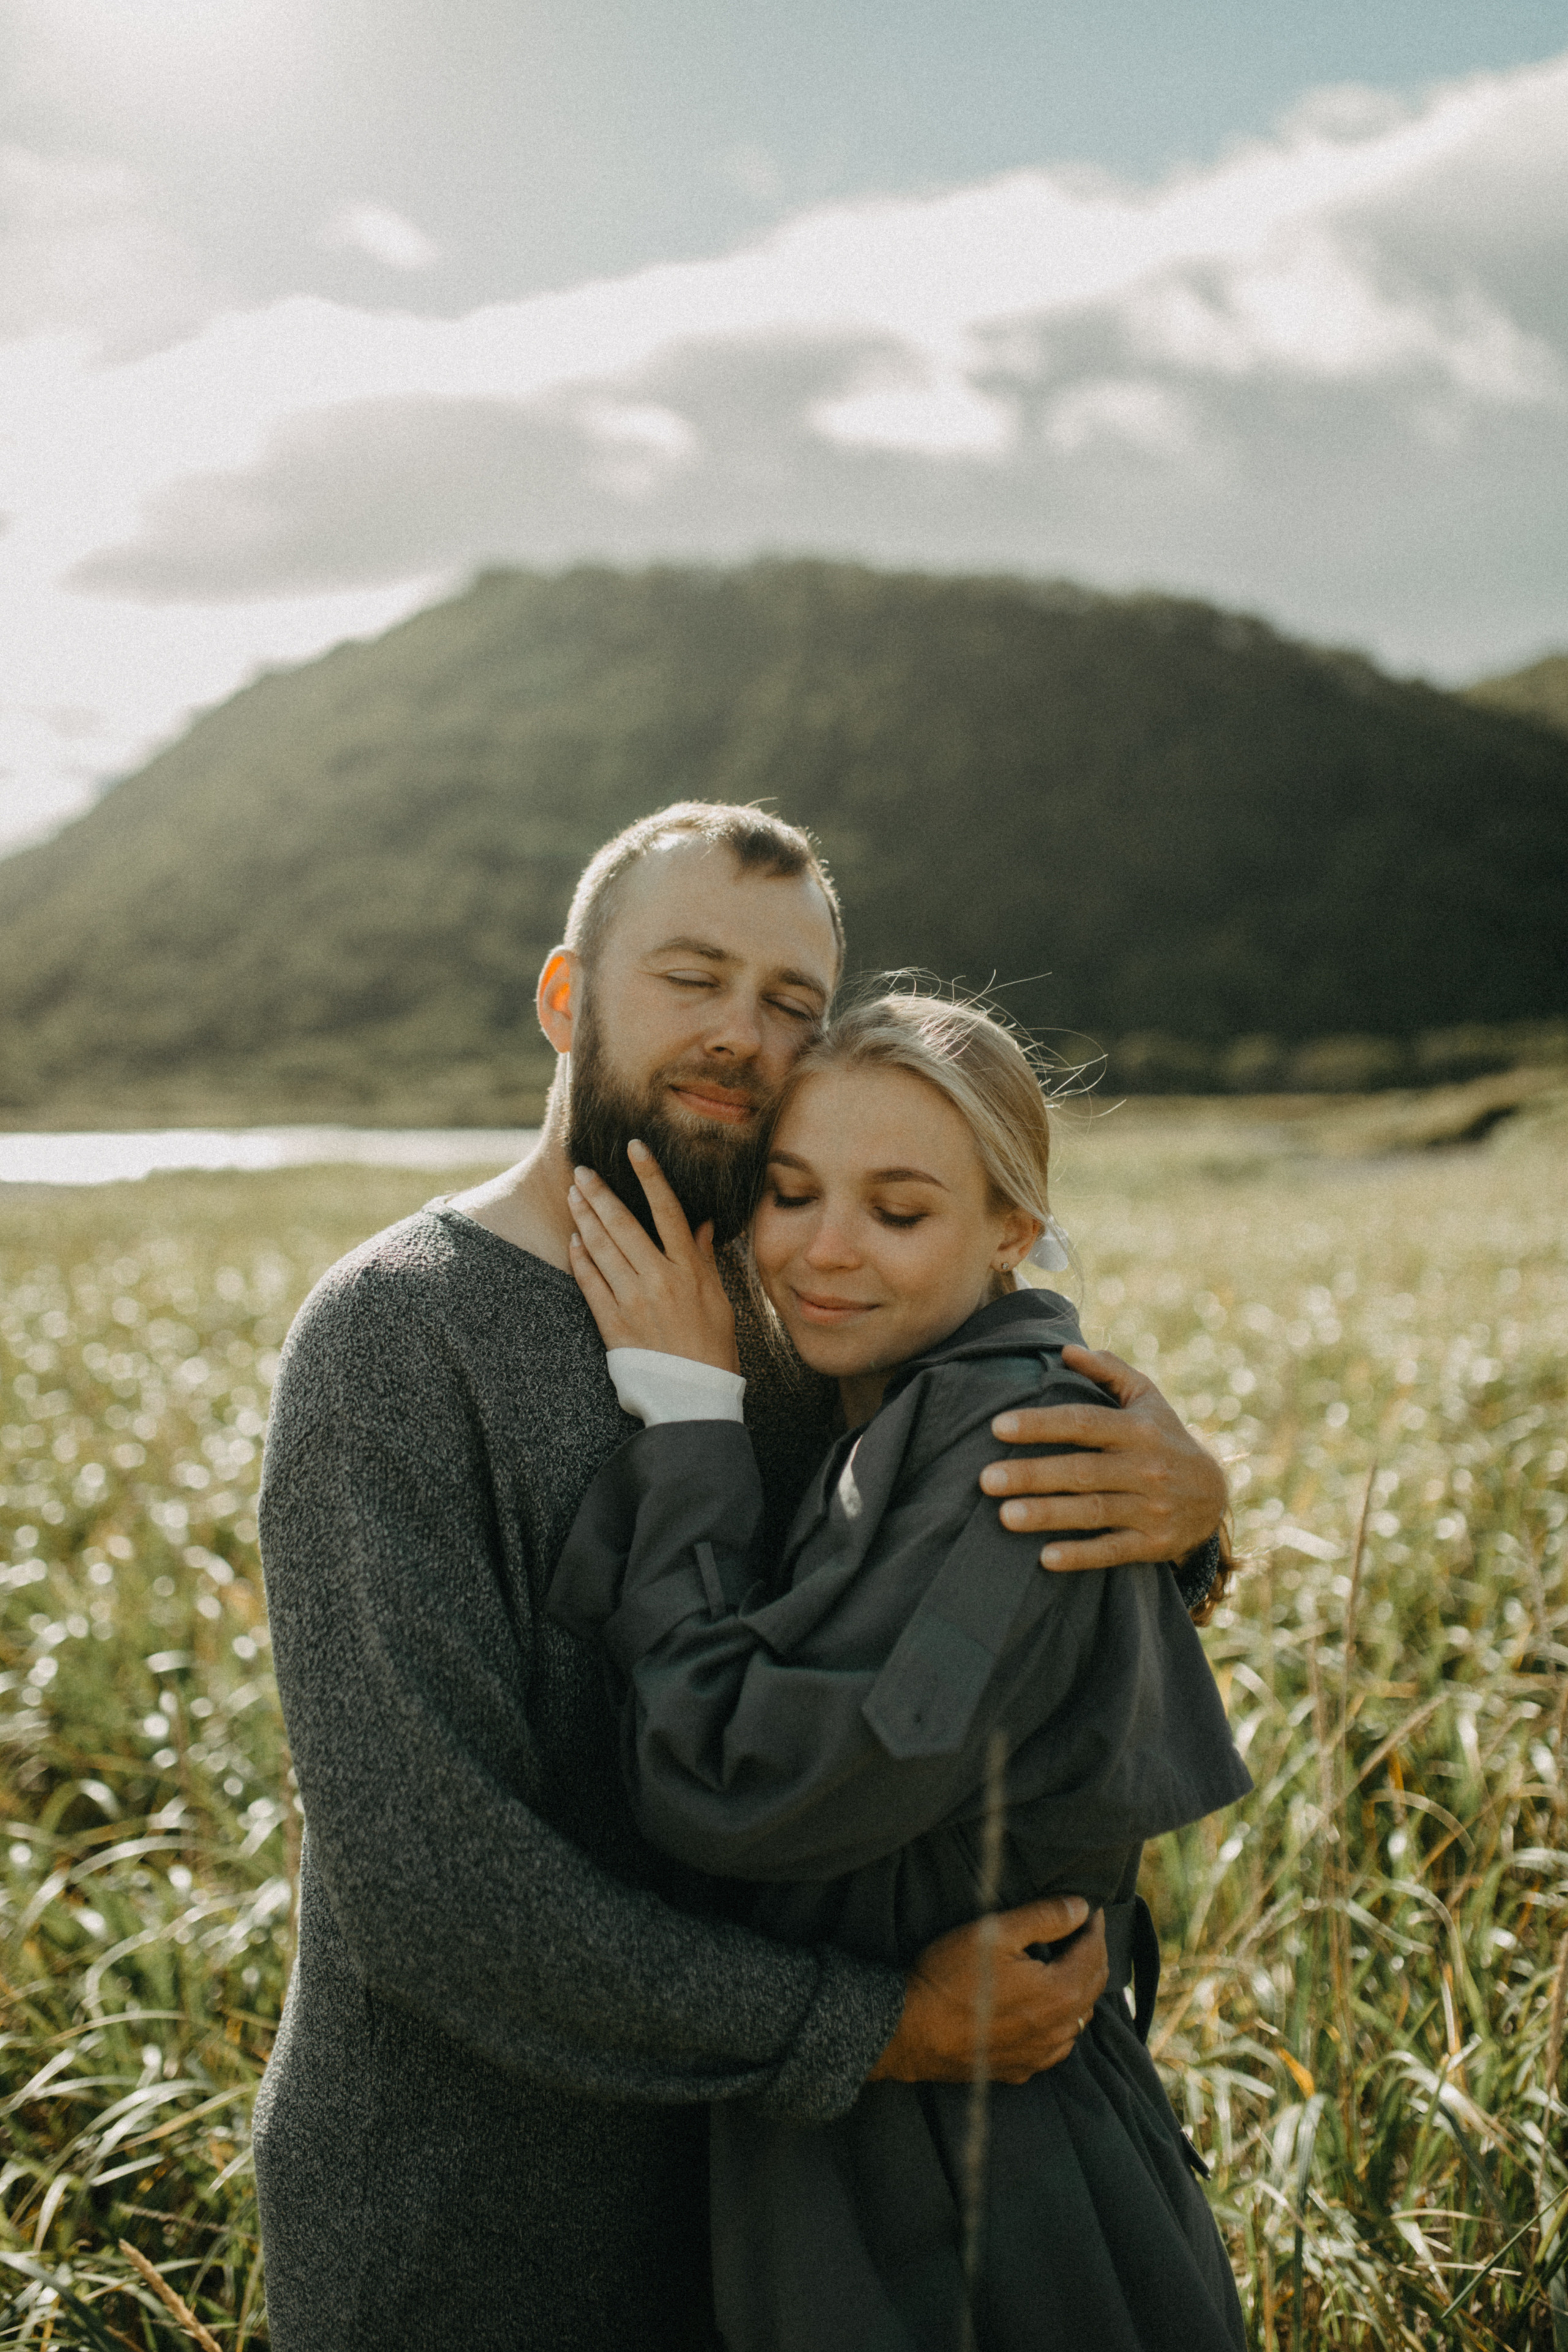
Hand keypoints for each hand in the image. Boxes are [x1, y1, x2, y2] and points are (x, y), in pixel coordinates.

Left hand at [567, 1144, 739, 1371]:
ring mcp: (633, 1300)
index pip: (668, 1210)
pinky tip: (572, 1241)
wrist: (692, 1398)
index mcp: (689, 1270)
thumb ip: (704, 1259)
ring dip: (584, 1217)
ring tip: (573, 1196)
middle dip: (600, 1192)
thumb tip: (701, 1224)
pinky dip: (579, 1258)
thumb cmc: (712, 1348)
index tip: (636, 1147)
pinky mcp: (613, 1323)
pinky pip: (589, 1282)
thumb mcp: (718, 1300)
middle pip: (624, 1224)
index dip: (651, 1174)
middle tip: (582, 1170)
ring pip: (601, 1247)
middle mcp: (660, 1279)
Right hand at [866, 1898, 1107, 2085]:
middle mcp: (1059, 2029)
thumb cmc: (950, 1977)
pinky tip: (1045, 2009)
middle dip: (1092, 1954)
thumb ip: (1044, 1918)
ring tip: (1065, 1964)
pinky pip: (1058, 2044)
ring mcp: (1041, 2054)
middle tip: (1081, 1931)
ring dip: (1079, 1989)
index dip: (1094, 1926)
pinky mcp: (1022, 2069)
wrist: (911, 2031)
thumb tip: (1082, 1907)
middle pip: (1093, 1987)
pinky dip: (1061, 2021)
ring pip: (1079, 2018)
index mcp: (1058, 1992)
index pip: (1094, 1954)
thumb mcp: (995, 1933)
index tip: (1089, 1908)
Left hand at [979, 1345, 1226, 1572]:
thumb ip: (1108, 1371)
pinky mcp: (1153, 1544)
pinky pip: (1113, 1551)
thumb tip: (1067, 1350)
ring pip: (1093, 1511)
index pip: (1083, 1423)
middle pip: (1081, 1471)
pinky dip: (1081, 1555)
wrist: (1214, 1496)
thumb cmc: (1164, 1438)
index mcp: (1139, 1429)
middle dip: (1032, 1475)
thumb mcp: (1147, 1398)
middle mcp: (1146, 1468)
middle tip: (986, 1479)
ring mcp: (1151, 1508)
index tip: (997, 1427)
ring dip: (1048, 1515)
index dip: (1040, 1424)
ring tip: (1004, 1516)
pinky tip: (1045, 1558)